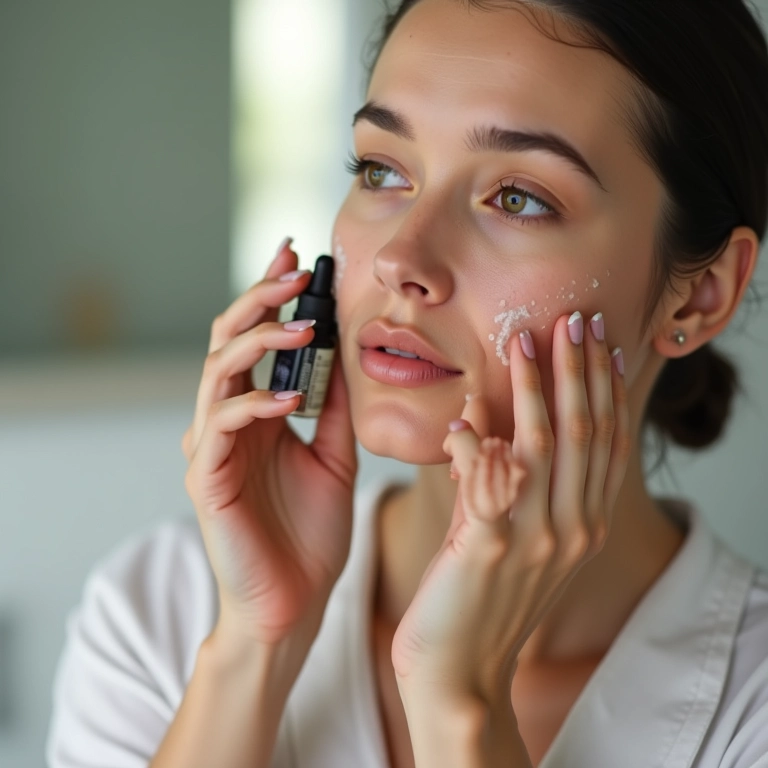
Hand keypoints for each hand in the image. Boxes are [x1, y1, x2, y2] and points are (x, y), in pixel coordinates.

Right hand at [182, 238, 357, 649]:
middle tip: (295, 272)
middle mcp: (228, 423)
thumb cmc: (311, 533)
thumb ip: (333, 412)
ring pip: (217, 373)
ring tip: (300, 326)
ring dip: (258, 343)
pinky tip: (289, 400)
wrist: (297, 602)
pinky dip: (253, 406)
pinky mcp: (207, 480)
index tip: (299, 258)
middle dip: (260, 301)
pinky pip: (220, 427)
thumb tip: (347, 358)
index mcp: (256, 414)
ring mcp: (213, 449)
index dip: (272, 298)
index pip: (256, 341)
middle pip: (228, 342)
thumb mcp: (335, 459)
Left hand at [391, 311, 629, 706]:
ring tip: (527, 339)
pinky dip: (477, 442)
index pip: (606, 441)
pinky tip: (466, 415)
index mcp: (582, 523)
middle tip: (574, 319)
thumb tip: (484, 410)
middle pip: (585, 432)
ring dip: (537, 387)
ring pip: (545, 444)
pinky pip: (488, 480)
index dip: (604, 387)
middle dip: (579, 370)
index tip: (599, 342)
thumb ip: (497, 471)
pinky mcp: (488, 548)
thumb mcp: (504, 528)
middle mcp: (571, 528)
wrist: (461, 675)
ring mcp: (534, 539)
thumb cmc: (481, 597)